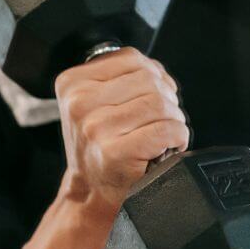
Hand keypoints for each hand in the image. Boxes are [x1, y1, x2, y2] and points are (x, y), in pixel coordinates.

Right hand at [54, 48, 189, 221]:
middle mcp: (79, 103)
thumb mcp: (95, 102)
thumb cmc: (100, 144)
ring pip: (160, 104)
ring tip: (164, 134)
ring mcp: (95, 128)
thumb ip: (121, 77)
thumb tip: (158, 72)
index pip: (130, 58)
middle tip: (161, 120)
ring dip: (173, 120)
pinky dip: (177, 137)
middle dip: (166, 99)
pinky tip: (168, 146)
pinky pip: (165, 130)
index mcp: (71, 83)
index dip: (153, 75)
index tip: (153, 97)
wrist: (91, 190)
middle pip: (149, 80)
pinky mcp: (115, 152)